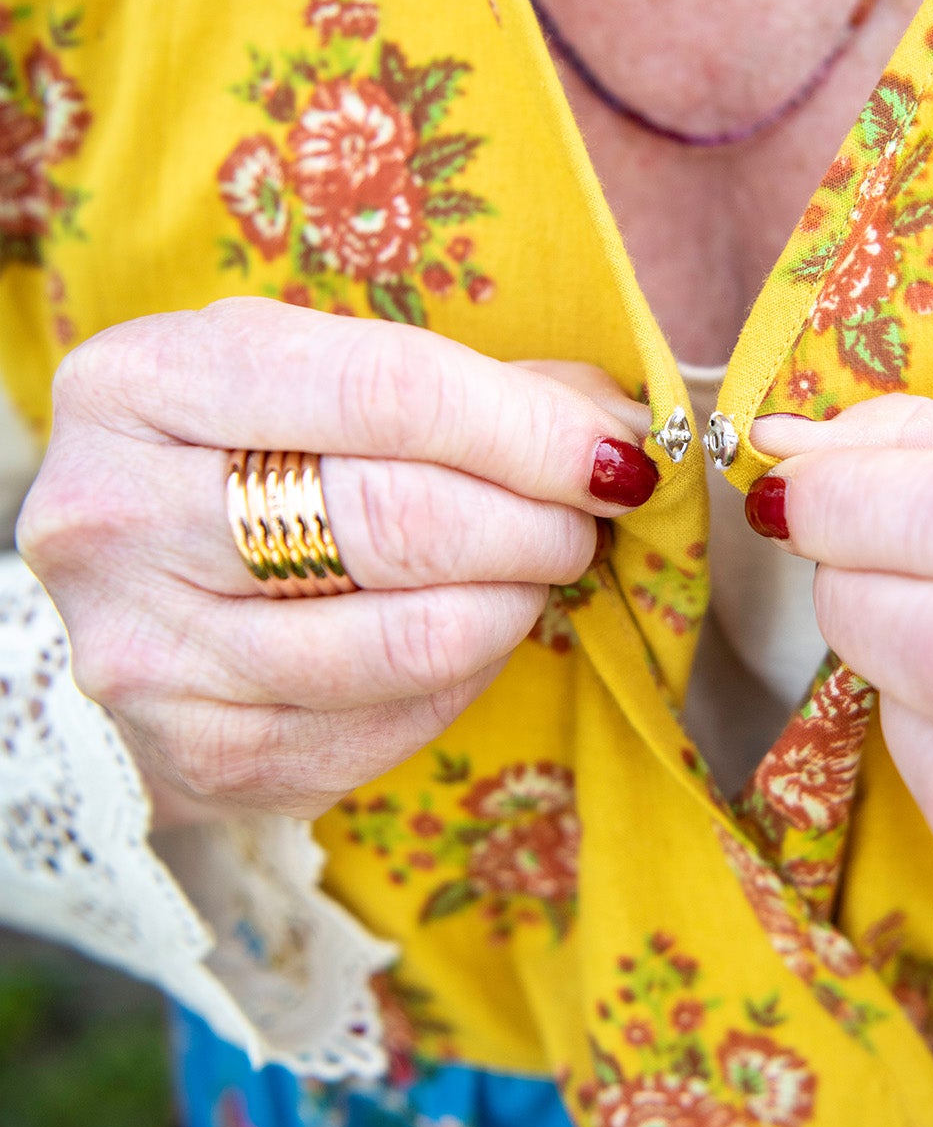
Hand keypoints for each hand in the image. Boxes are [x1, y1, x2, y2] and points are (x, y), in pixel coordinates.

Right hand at [18, 300, 654, 818]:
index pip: (382, 393)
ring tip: (536, 570)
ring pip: (406, 641)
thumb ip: (463, 384)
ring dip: (515, 603)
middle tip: (583, 518)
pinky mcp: (200, 756)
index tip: (614, 451)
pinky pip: (391, 725)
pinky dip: (467, 678)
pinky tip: (471, 633)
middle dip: (535, 521)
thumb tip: (621, 426)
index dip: (525, 429)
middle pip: (398, 521)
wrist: (125, 586)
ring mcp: (147, 651)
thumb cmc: (242, 451)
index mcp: (142, 380)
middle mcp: (117, 516)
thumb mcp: (313, 370)